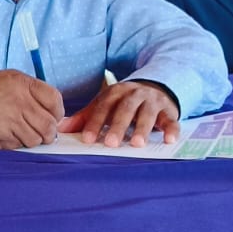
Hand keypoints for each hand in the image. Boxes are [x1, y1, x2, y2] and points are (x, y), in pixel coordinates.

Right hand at [0, 69, 63, 148]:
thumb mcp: (12, 79)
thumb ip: (34, 91)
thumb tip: (55, 111)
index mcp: (23, 85)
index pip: (54, 100)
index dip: (57, 112)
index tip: (54, 116)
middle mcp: (19, 103)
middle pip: (48, 125)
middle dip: (49, 132)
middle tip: (44, 132)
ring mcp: (9, 123)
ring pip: (35, 140)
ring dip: (32, 139)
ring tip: (22, 132)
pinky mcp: (0, 139)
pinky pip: (19, 147)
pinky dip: (16, 144)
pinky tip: (8, 135)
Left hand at [58, 80, 179, 147]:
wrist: (154, 87)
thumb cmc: (124, 102)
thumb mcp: (105, 105)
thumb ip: (85, 117)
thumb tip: (61, 128)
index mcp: (115, 93)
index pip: (103, 107)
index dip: (95, 122)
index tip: (88, 139)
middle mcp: (134, 94)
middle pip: (126, 109)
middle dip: (118, 126)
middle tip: (111, 143)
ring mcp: (153, 101)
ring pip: (148, 113)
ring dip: (143, 128)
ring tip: (137, 144)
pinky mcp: (169, 110)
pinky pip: (171, 120)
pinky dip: (171, 129)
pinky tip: (169, 140)